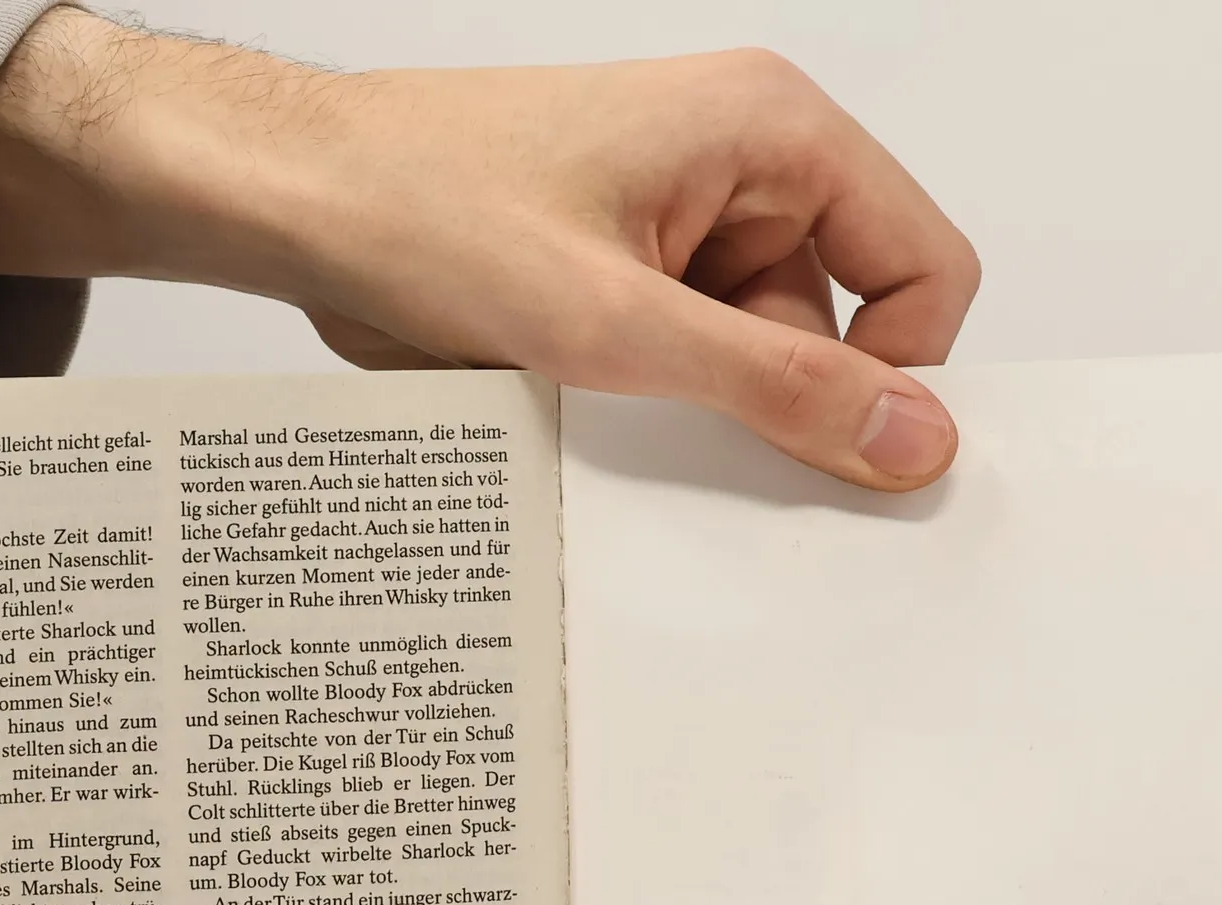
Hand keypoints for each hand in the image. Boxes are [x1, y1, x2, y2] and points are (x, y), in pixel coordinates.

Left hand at [0, 18, 979, 491]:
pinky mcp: (627, 275)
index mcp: (772, 131)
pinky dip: (657, 405)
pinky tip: (589, 406)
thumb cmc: (425, 206)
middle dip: (786, 400)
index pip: (924, 264)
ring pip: (760, 357)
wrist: (297, 202)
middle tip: (703, 445)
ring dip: (704, 409)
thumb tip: (910, 436)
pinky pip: (691, 363)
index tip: (845, 456)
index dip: (899, 371)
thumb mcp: (620, 324)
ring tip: (611, 403)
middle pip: (843, 322)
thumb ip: (779, 387)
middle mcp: (740, 167)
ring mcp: (680, 223)